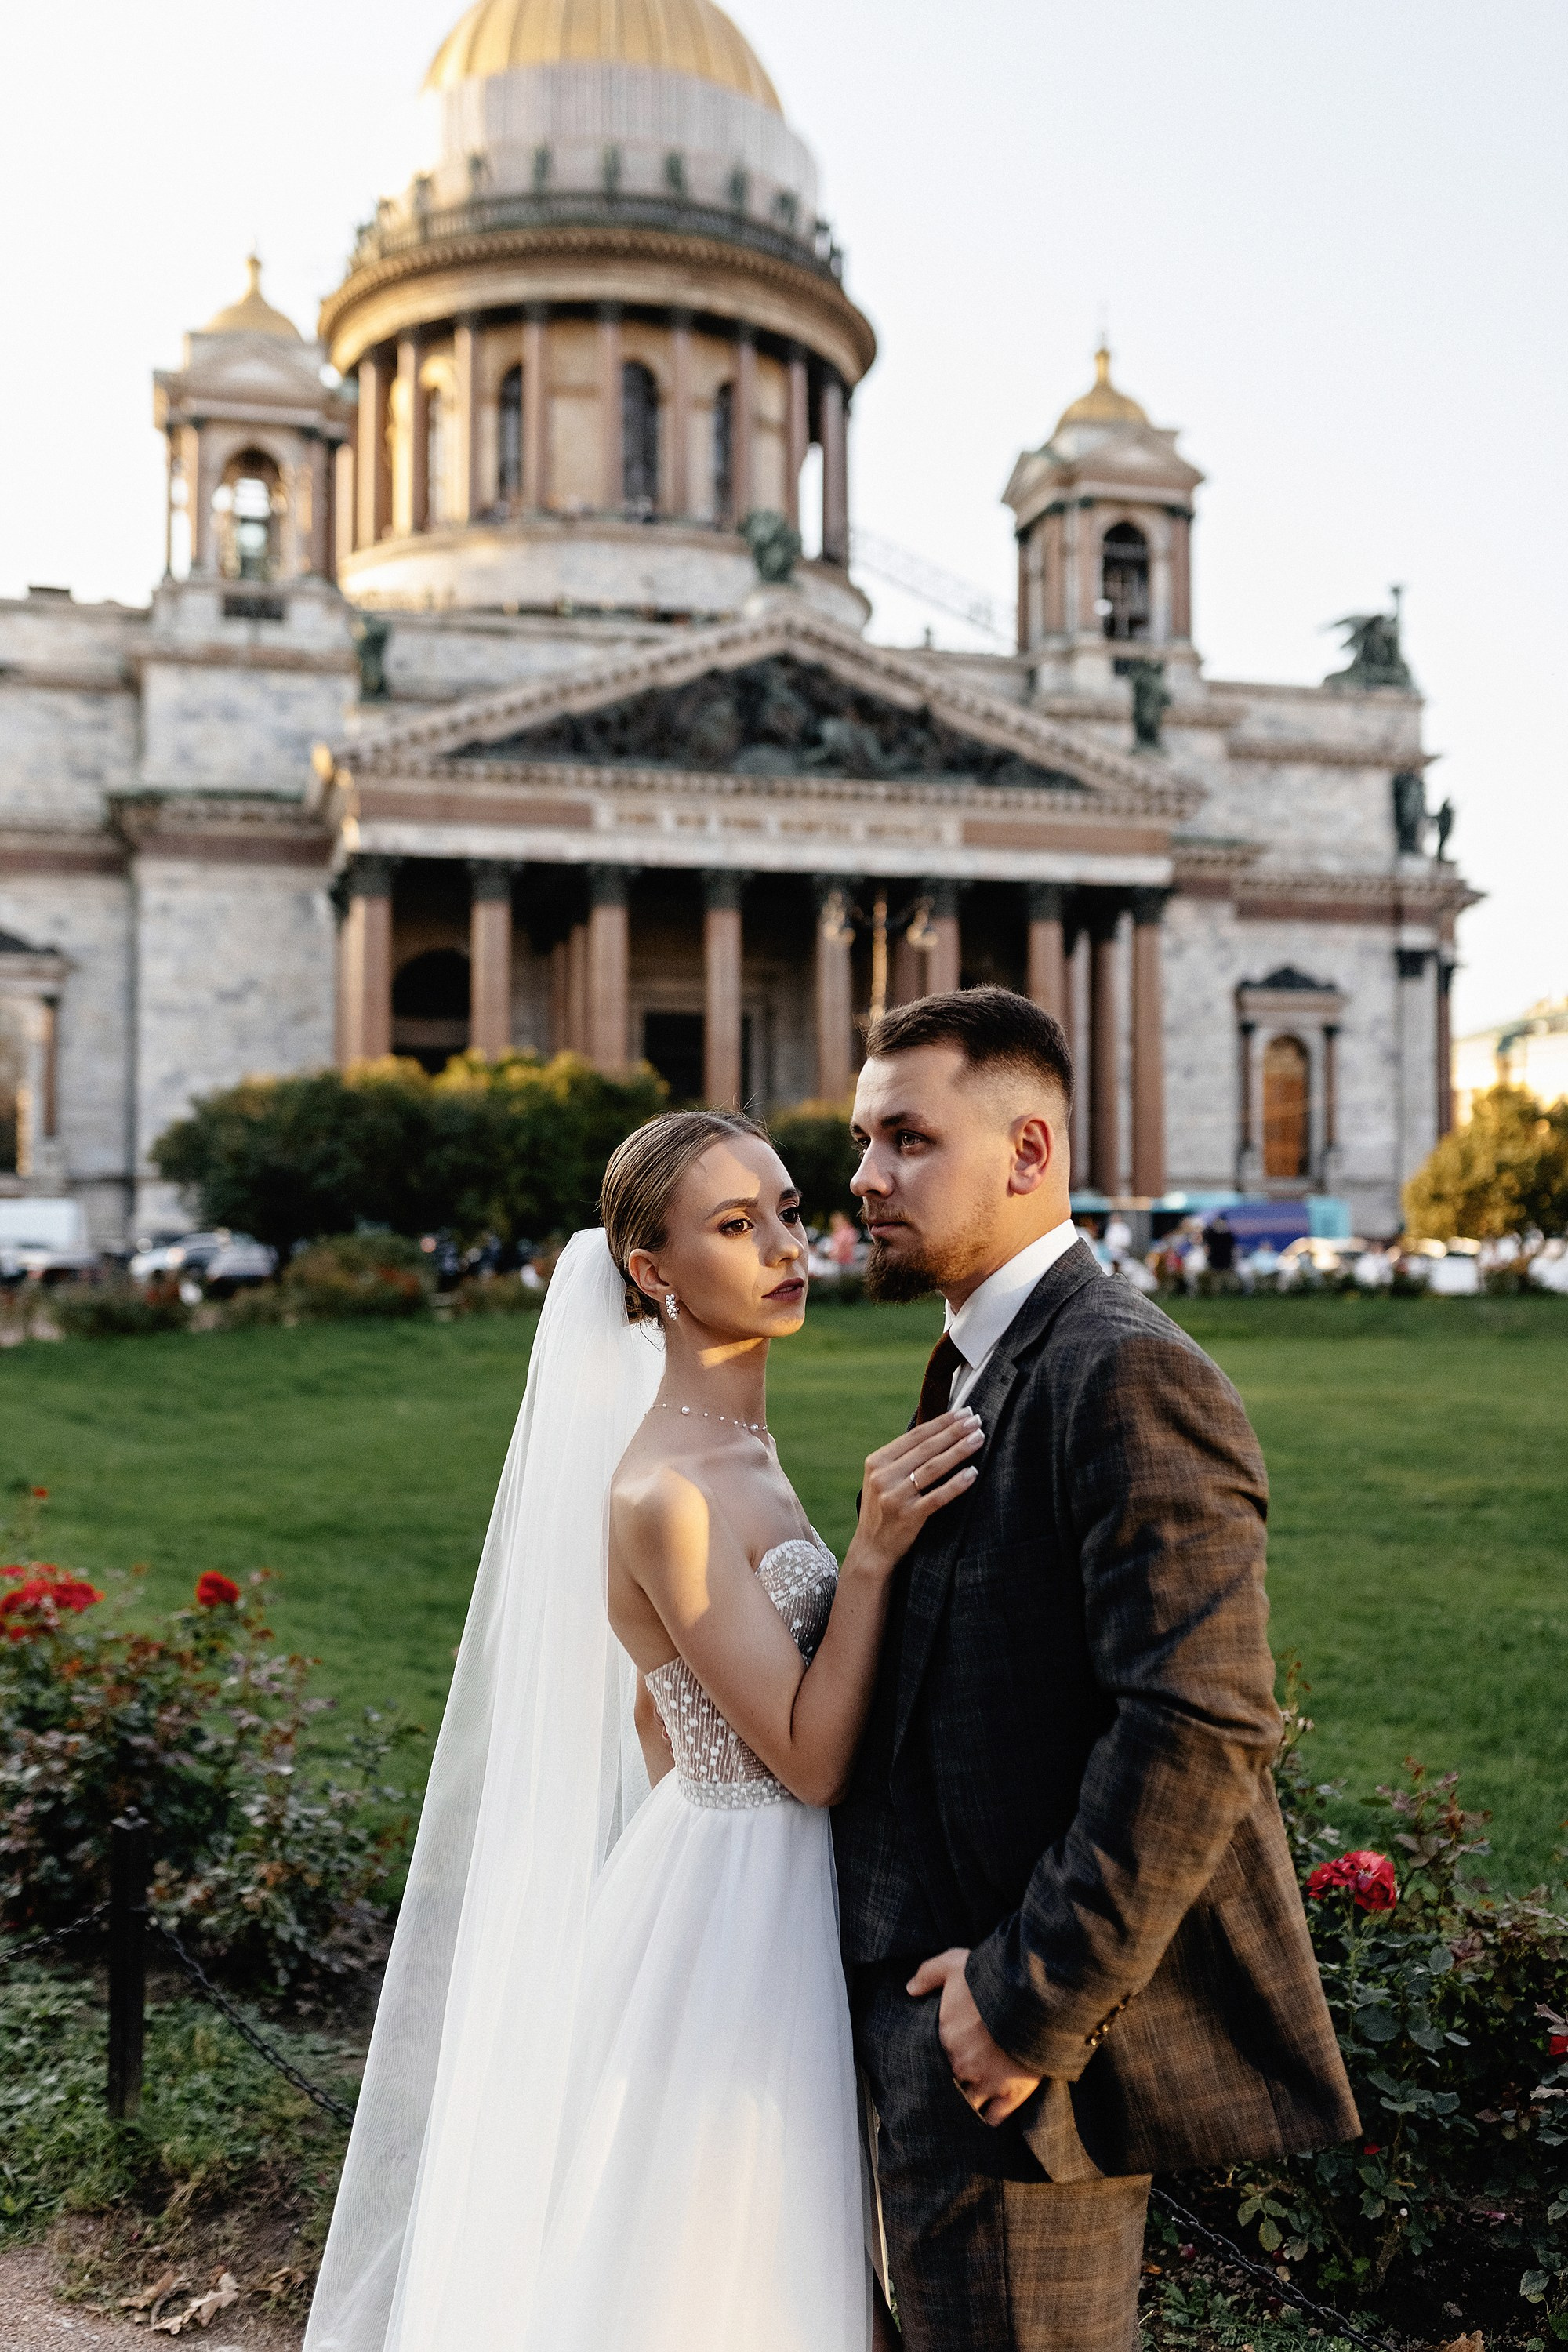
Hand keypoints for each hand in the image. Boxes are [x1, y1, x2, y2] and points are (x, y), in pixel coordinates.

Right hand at [845, 1411, 983, 1579]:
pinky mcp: (908, 1517)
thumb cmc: (884, 1509)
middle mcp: (884, 1476)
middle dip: (954, 1431)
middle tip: (977, 1420)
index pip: (915, 1435)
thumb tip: (940, 1431)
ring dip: (959, 1451)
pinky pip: (938, 1497)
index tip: (963, 1412)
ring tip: (979, 1438)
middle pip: (926, 1448)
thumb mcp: (883, 1478)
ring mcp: (895, 1497)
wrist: (872, 1548)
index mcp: (877, 1461)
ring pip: (933, 1468)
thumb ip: (903, 1458)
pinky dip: (956, 1484)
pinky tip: (973, 1472)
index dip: (941, 1422)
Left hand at [907, 1947, 1041, 2126]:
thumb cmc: (991, 1978)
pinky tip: (986, 2114)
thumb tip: (910, 1989)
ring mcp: (987, 2083)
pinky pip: (993, 2117)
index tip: (939, 2057)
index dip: (934, 2059)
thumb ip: (927, 1974)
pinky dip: (989, 2118)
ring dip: (967, 2103)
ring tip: (967, 2103)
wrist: (1033, 1995)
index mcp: (944, 2038)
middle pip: (947, 2084)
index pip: (930, 2058)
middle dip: (949, 2083)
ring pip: (968, 2105)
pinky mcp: (1012, 2093)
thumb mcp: (953, 1963)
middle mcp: (961, 2066)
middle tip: (955, 2081)